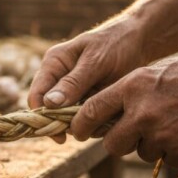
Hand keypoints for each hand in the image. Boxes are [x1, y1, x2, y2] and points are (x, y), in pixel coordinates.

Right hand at [28, 18, 146, 142]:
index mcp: (53, 64)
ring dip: (83, 124)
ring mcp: (73, 91)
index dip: (42, 116)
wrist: (140, 42)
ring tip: (105, 122)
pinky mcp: (88, 100)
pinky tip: (111, 120)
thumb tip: (49, 103)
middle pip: (50, 111)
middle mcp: (59, 79)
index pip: (37, 95)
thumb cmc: (115, 43)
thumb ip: (74, 82)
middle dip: (66, 123)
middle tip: (86, 131)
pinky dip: (96, 123)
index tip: (60, 135)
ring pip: (67, 118)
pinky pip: (85, 118)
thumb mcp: (95, 61)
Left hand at [69, 50, 177, 167]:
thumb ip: (130, 92)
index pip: (90, 111)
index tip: (76, 132)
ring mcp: (161, 135)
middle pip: (111, 144)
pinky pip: (166, 161)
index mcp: (131, 87)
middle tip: (131, 136)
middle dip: (118, 142)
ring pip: (140, 153)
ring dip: (152, 145)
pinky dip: (176, 153)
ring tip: (176, 123)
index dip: (79, 125)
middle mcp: (141, 112)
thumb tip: (106, 113)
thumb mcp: (155, 72)